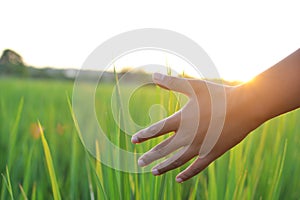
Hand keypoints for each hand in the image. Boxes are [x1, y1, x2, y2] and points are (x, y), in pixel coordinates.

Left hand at [131, 73, 260, 182]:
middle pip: (163, 149)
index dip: (144, 135)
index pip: (156, 130)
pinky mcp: (212, 153)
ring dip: (164, 167)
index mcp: (181, 120)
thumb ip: (172, 83)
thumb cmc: (219, 95)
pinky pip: (196, 167)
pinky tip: (178, 178)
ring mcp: (199, 147)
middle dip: (150, 156)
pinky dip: (187, 174)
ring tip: (153, 172)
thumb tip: (153, 75)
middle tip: (139, 163)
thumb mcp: (193, 86)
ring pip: (177, 161)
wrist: (246, 107)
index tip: (134, 140)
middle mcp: (187, 137)